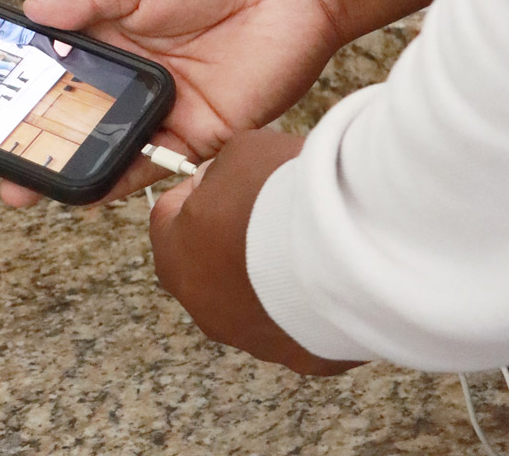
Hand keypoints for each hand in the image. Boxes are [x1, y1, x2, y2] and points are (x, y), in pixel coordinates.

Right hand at [0, 0, 342, 206]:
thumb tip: (35, 11)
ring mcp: (170, 103)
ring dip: (74, 163)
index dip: (30, 84)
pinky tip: (91, 188)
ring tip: (28, 182)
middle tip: (0, 158)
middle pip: (81, 111)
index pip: (63, 63)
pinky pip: (157, 163)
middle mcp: (142, 69)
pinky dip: (124, 177)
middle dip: (40, 136)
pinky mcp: (204, 130)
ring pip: (112, 143)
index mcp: (122, 26)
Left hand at [150, 130, 362, 374]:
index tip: (216, 180)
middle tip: (262, 209)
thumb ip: (221, 173)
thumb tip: (225, 185)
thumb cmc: (279, 197)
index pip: (167, 219)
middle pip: (205, 263)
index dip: (193, 194)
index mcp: (175, 255)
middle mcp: (203, 306)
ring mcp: (248, 337)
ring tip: (301, 238)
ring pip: (248, 297)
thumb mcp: (239, 155)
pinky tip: (325, 270)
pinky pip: (293, 321)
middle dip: (228, 236)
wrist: (341, 244)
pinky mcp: (295, 355)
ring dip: (266, 272)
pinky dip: (303, 300)